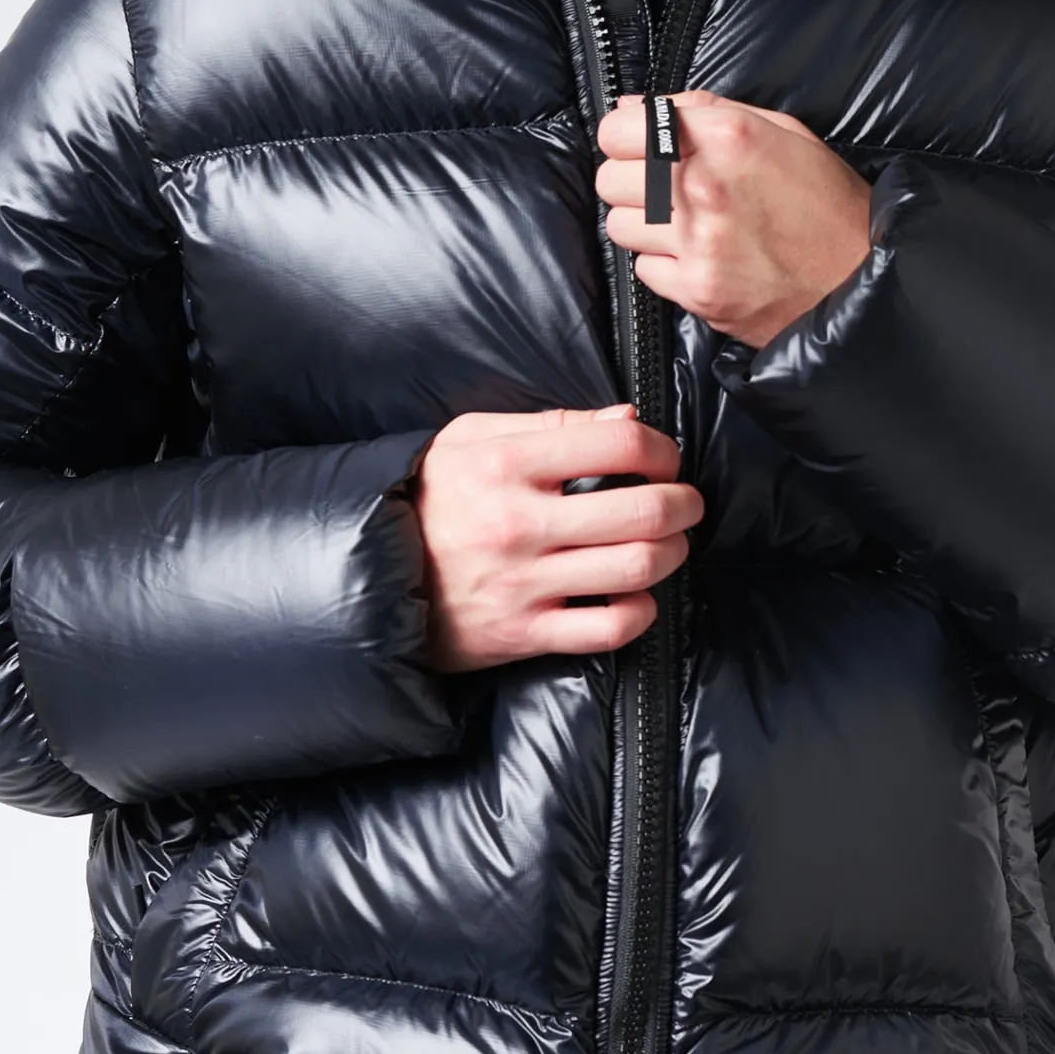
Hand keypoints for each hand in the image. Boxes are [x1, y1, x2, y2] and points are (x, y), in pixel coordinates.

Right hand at [412, 405, 702, 671]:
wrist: (369, 576)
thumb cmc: (428, 499)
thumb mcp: (470, 439)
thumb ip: (551, 423)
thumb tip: (628, 419)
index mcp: (505, 463)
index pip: (618, 445)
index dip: (661, 449)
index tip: (664, 458)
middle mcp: (518, 523)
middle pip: (644, 509)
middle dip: (685, 503)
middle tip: (685, 502)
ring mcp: (523, 583)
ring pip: (638, 567)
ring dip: (672, 553)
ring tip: (666, 544)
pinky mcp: (525, 634)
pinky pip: (611, 627)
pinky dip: (642, 611)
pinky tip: (635, 594)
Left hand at [595, 91, 872, 348]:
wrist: (865, 277)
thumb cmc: (828, 203)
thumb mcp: (782, 131)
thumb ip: (703, 109)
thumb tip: (635, 105)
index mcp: (728, 137)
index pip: (618, 129)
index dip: (626, 136)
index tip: (638, 145)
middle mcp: (705, 187)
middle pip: (610, 178)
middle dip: (631, 180)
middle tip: (662, 187)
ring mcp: (698, 243)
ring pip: (619, 225)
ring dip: (643, 223)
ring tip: (683, 223)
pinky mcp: (698, 290)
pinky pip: (644, 269)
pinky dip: (664, 264)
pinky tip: (699, 255)